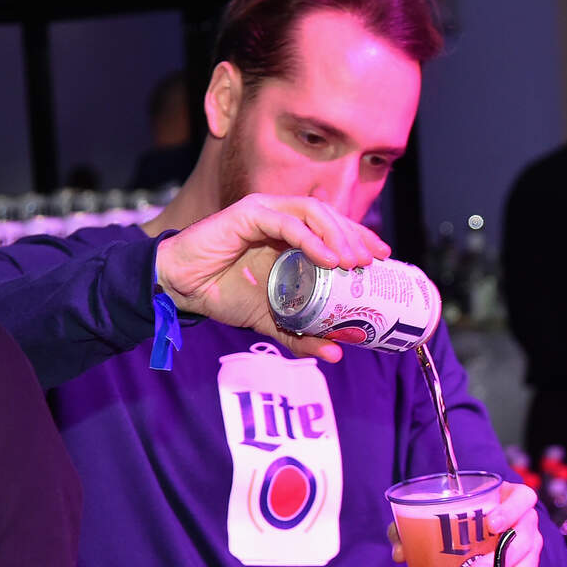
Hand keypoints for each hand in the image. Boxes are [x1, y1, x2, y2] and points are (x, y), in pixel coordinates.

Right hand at [155, 194, 389, 361]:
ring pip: (313, 212)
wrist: (182, 289)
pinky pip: (286, 222)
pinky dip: (310, 238)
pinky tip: (326, 258)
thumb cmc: (224, 294)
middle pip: (330, 216)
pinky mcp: (248, 213)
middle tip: (371, 263)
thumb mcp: (271, 320)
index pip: (334, 228)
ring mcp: (266, 211)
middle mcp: (282, 217)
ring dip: (337, 235)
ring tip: (352, 262)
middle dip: (355, 236)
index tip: (383, 257)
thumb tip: (336, 354)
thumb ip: (301, 335)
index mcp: (292, 235)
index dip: (361, 237)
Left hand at [387, 482, 544, 566]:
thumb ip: (413, 527)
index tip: (491, 523)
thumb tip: (400, 552)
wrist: (478, 536)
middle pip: (527, 536)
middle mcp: (525, 522)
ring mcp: (529, 548)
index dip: (511, 510)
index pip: (523, 498)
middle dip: (504, 556)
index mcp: (510, 499)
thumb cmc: (459, 519)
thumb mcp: (437, 515)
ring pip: (528, 564)